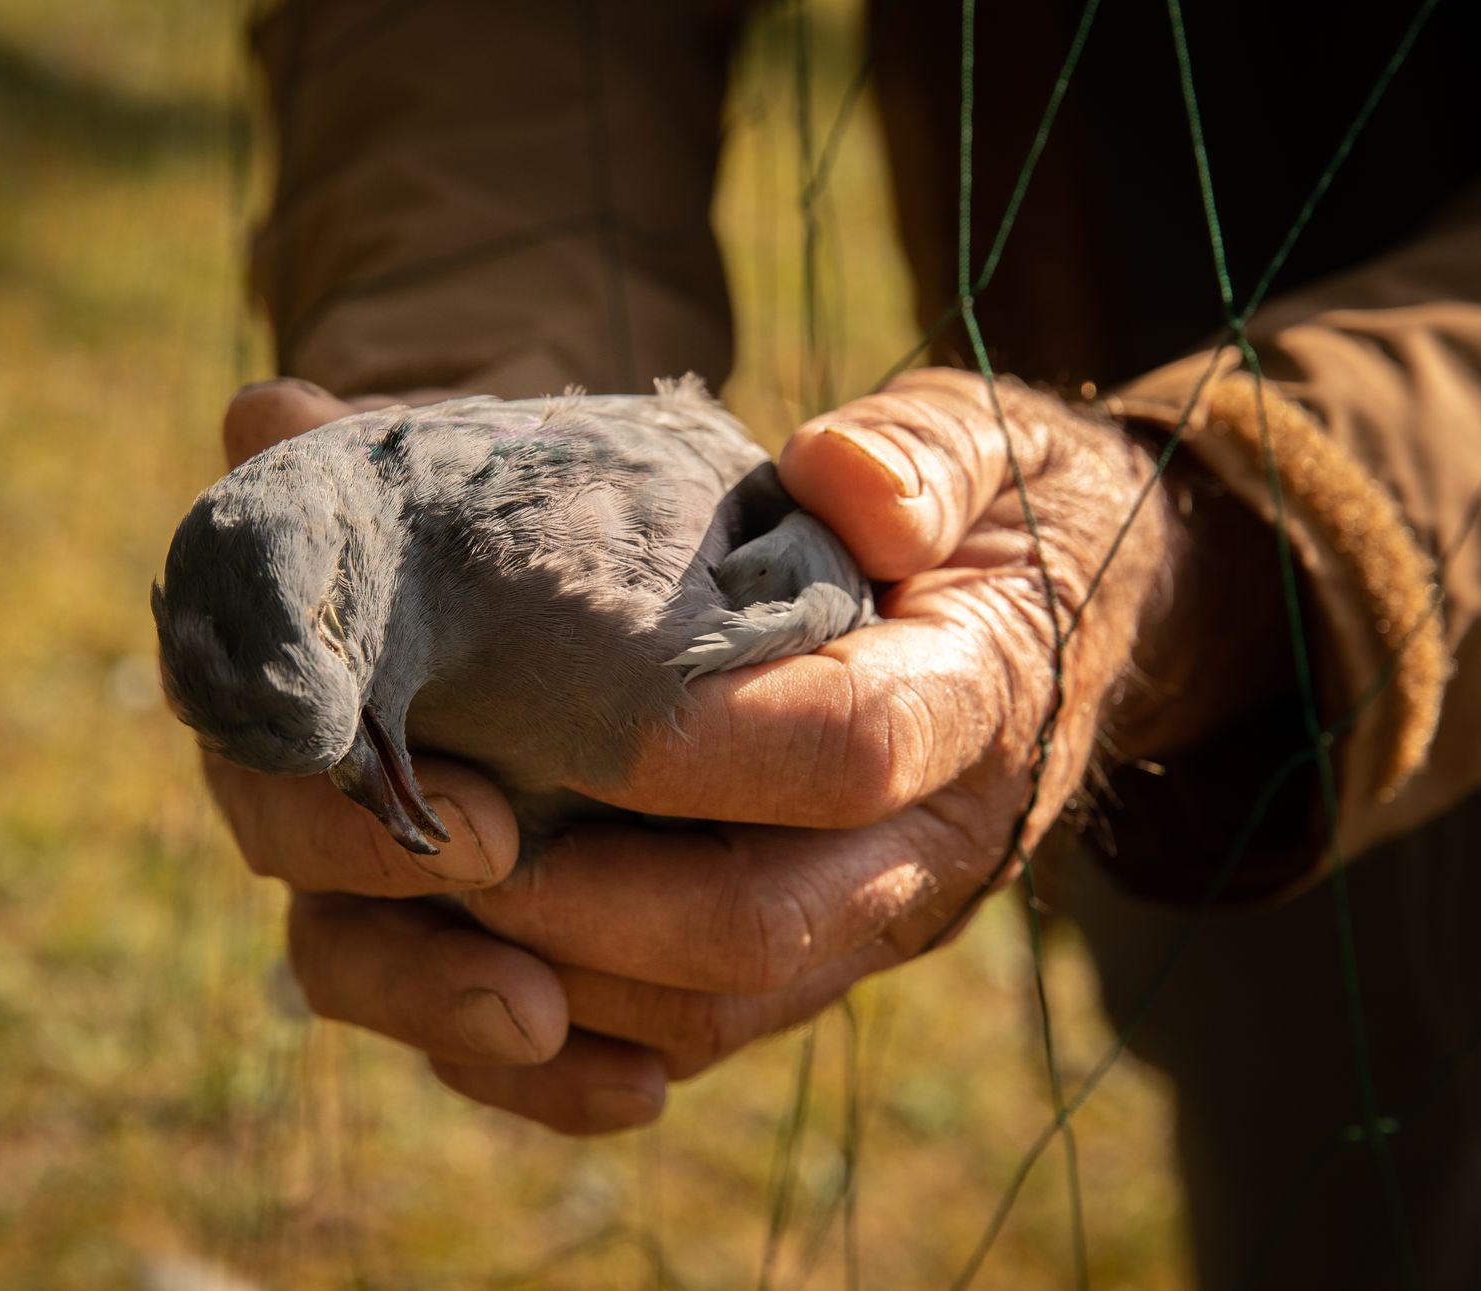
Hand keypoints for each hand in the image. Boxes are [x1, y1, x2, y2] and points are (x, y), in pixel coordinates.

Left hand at [194, 370, 1223, 1133]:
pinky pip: (684, 1038)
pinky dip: (564, 1034)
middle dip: (587, 907)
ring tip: (416, 905)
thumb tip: (842, 478)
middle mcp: (927, 852)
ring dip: (552, 983)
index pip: (850, 752)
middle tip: (440, 840)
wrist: (1063, 624)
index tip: (547, 710)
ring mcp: (863, 924)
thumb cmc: (994, 516)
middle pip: (759, 932)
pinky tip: (452, 969)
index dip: (699, 747)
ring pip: (708, 1016)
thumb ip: (923, 452)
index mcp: (979, 706)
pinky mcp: (807, 962)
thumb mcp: (982, 443)